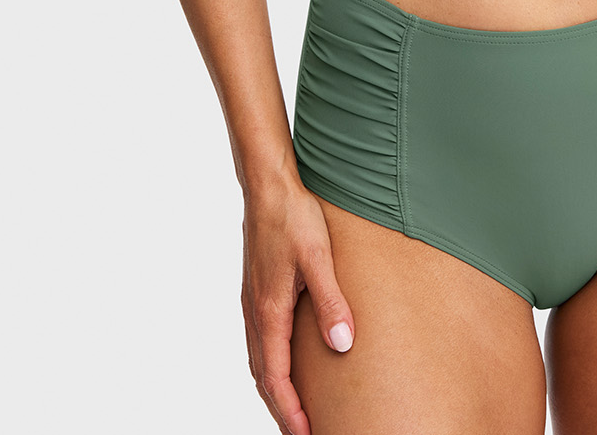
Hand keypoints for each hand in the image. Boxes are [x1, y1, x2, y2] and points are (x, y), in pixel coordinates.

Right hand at [240, 176, 354, 434]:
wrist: (269, 187)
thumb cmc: (294, 217)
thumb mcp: (319, 258)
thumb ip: (331, 302)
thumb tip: (343, 346)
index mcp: (269, 312)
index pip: (276, 379)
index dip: (291, 412)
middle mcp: (256, 313)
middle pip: (264, 379)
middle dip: (282, 410)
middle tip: (305, 433)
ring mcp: (253, 303)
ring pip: (259, 362)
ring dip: (275, 390)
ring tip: (296, 411)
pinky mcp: (256, 292)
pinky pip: (259, 343)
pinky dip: (270, 367)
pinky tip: (284, 365)